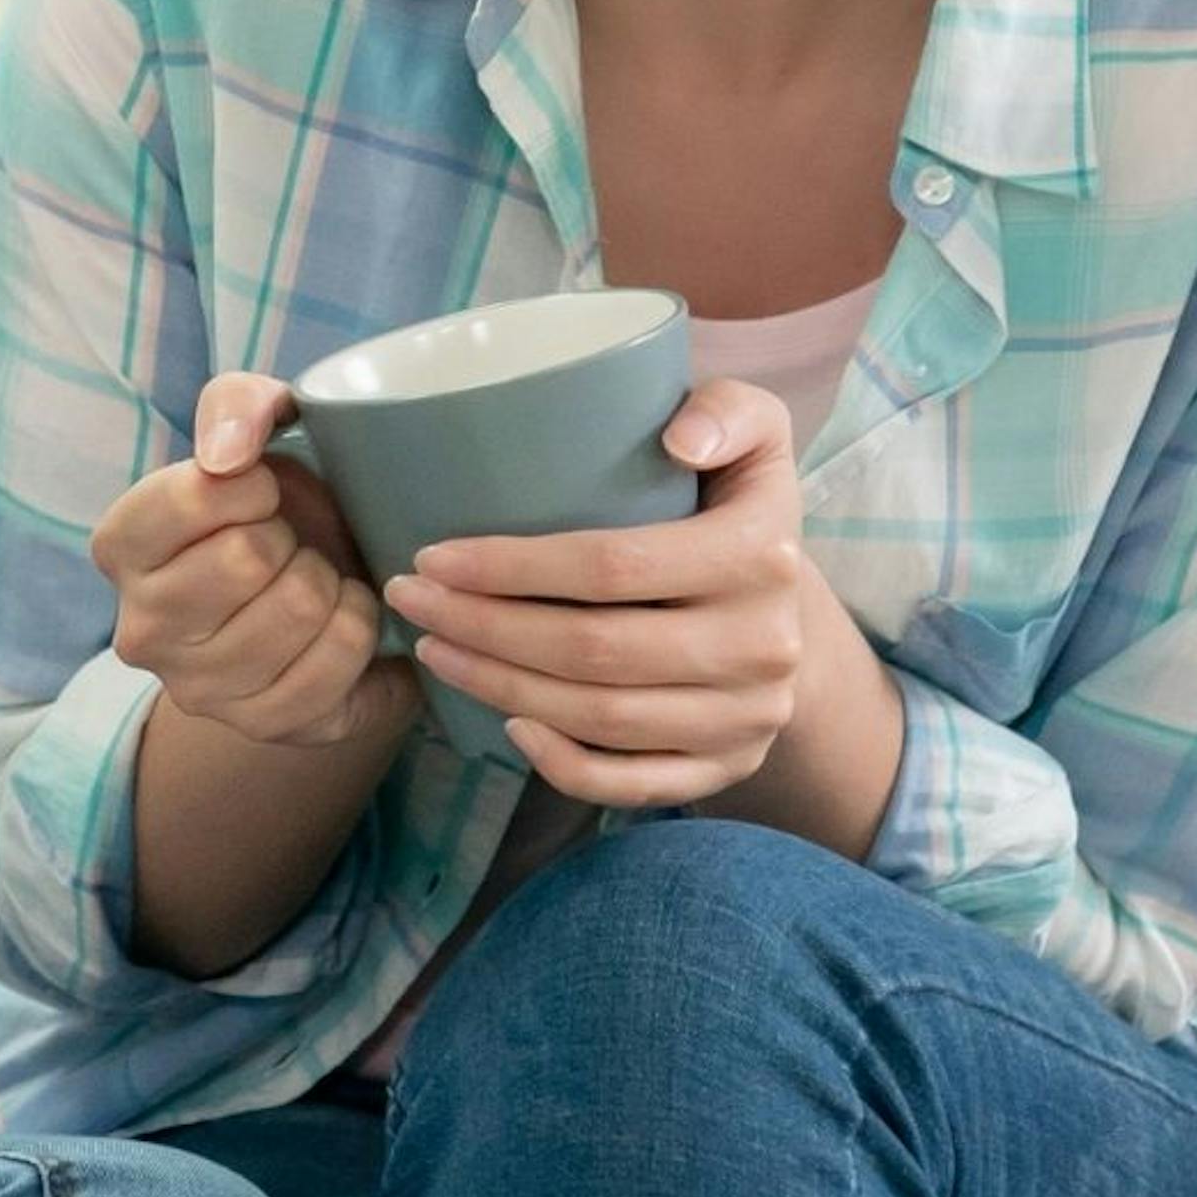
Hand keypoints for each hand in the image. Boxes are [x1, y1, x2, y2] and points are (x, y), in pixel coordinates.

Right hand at [92, 373, 411, 752]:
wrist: (325, 584)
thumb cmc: (279, 500)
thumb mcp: (256, 426)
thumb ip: (235, 408)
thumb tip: (227, 454)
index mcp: (121, 547)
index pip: (195, 497)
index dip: (252, 485)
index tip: (262, 492)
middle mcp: (141, 629)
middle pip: (248, 558)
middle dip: (292, 537)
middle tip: (290, 544)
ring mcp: (199, 688)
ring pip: (299, 610)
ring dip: (330, 581)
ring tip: (316, 579)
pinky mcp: (263, 726)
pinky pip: (337, 662)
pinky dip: (359, 626)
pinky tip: (340, 620)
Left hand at [377, 379, 810, 805]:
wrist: (787, 603)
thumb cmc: (731, 502)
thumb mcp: (752, 434)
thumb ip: (728, 411)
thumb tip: (680, 438)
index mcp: (761, 554)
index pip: (614, 567)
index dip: (512, 568)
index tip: (432, 556)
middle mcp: (763, 644)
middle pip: (594, 650)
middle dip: (483, 627)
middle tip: (409, 600)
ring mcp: (748, 716)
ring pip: (601, 718)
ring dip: (500, 688)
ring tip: (434, 647)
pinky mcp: (731, 765)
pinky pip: (635, 785)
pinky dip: (562, 764)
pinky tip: (507, 724)